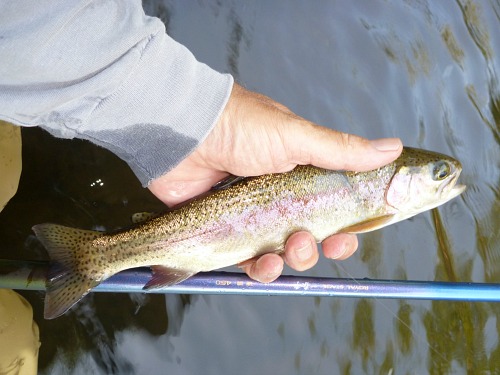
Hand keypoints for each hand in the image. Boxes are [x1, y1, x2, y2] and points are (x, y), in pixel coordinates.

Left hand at [149, 83, 401, 281]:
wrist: (183, 131)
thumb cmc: (241, 127)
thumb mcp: (297, 136)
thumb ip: (343, 151)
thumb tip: (393, 148)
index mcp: (301, 176)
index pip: (332, 210)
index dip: (345, 229)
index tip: (350, 236)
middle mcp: (279, 198)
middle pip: (310, 237)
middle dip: (318, 247)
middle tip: (313, 241)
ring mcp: (251, 216)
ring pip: (283, 253)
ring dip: (293, 259)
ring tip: (289, 248)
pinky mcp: (225, 232)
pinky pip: (250, 261)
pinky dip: (261, 268)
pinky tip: (264, 264)